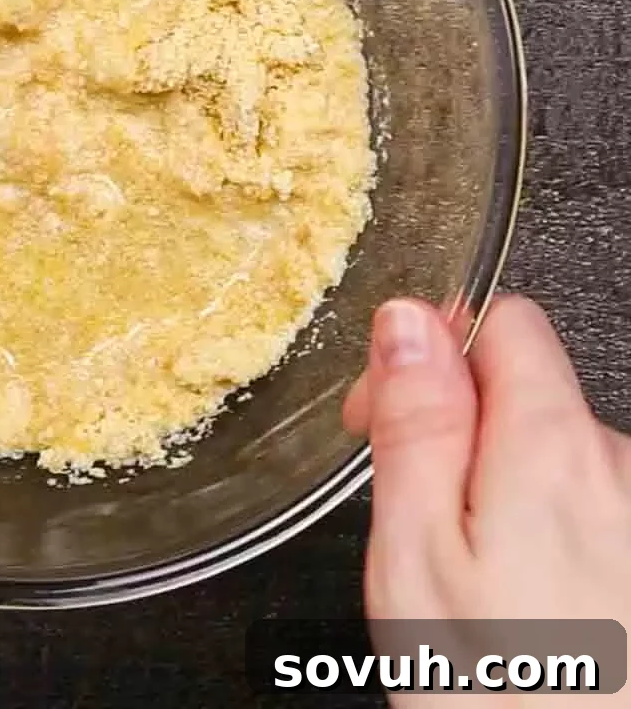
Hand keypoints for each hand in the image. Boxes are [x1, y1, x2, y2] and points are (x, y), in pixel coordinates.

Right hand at [345, 293, 630, 701]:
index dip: (425, 351)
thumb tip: (405, 323)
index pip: (499, 319)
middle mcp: (619, 469)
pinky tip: (517, 601)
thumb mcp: (418, 552)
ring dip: (496, 488)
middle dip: (455, 430)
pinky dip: (539, 534)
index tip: (383, 412)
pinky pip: (584, 511)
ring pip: (548, 458)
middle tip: (412, 516)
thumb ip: (416, 423)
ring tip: (465, 576)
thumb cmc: (507, 695)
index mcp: (550, 447)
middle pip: (523, 391)